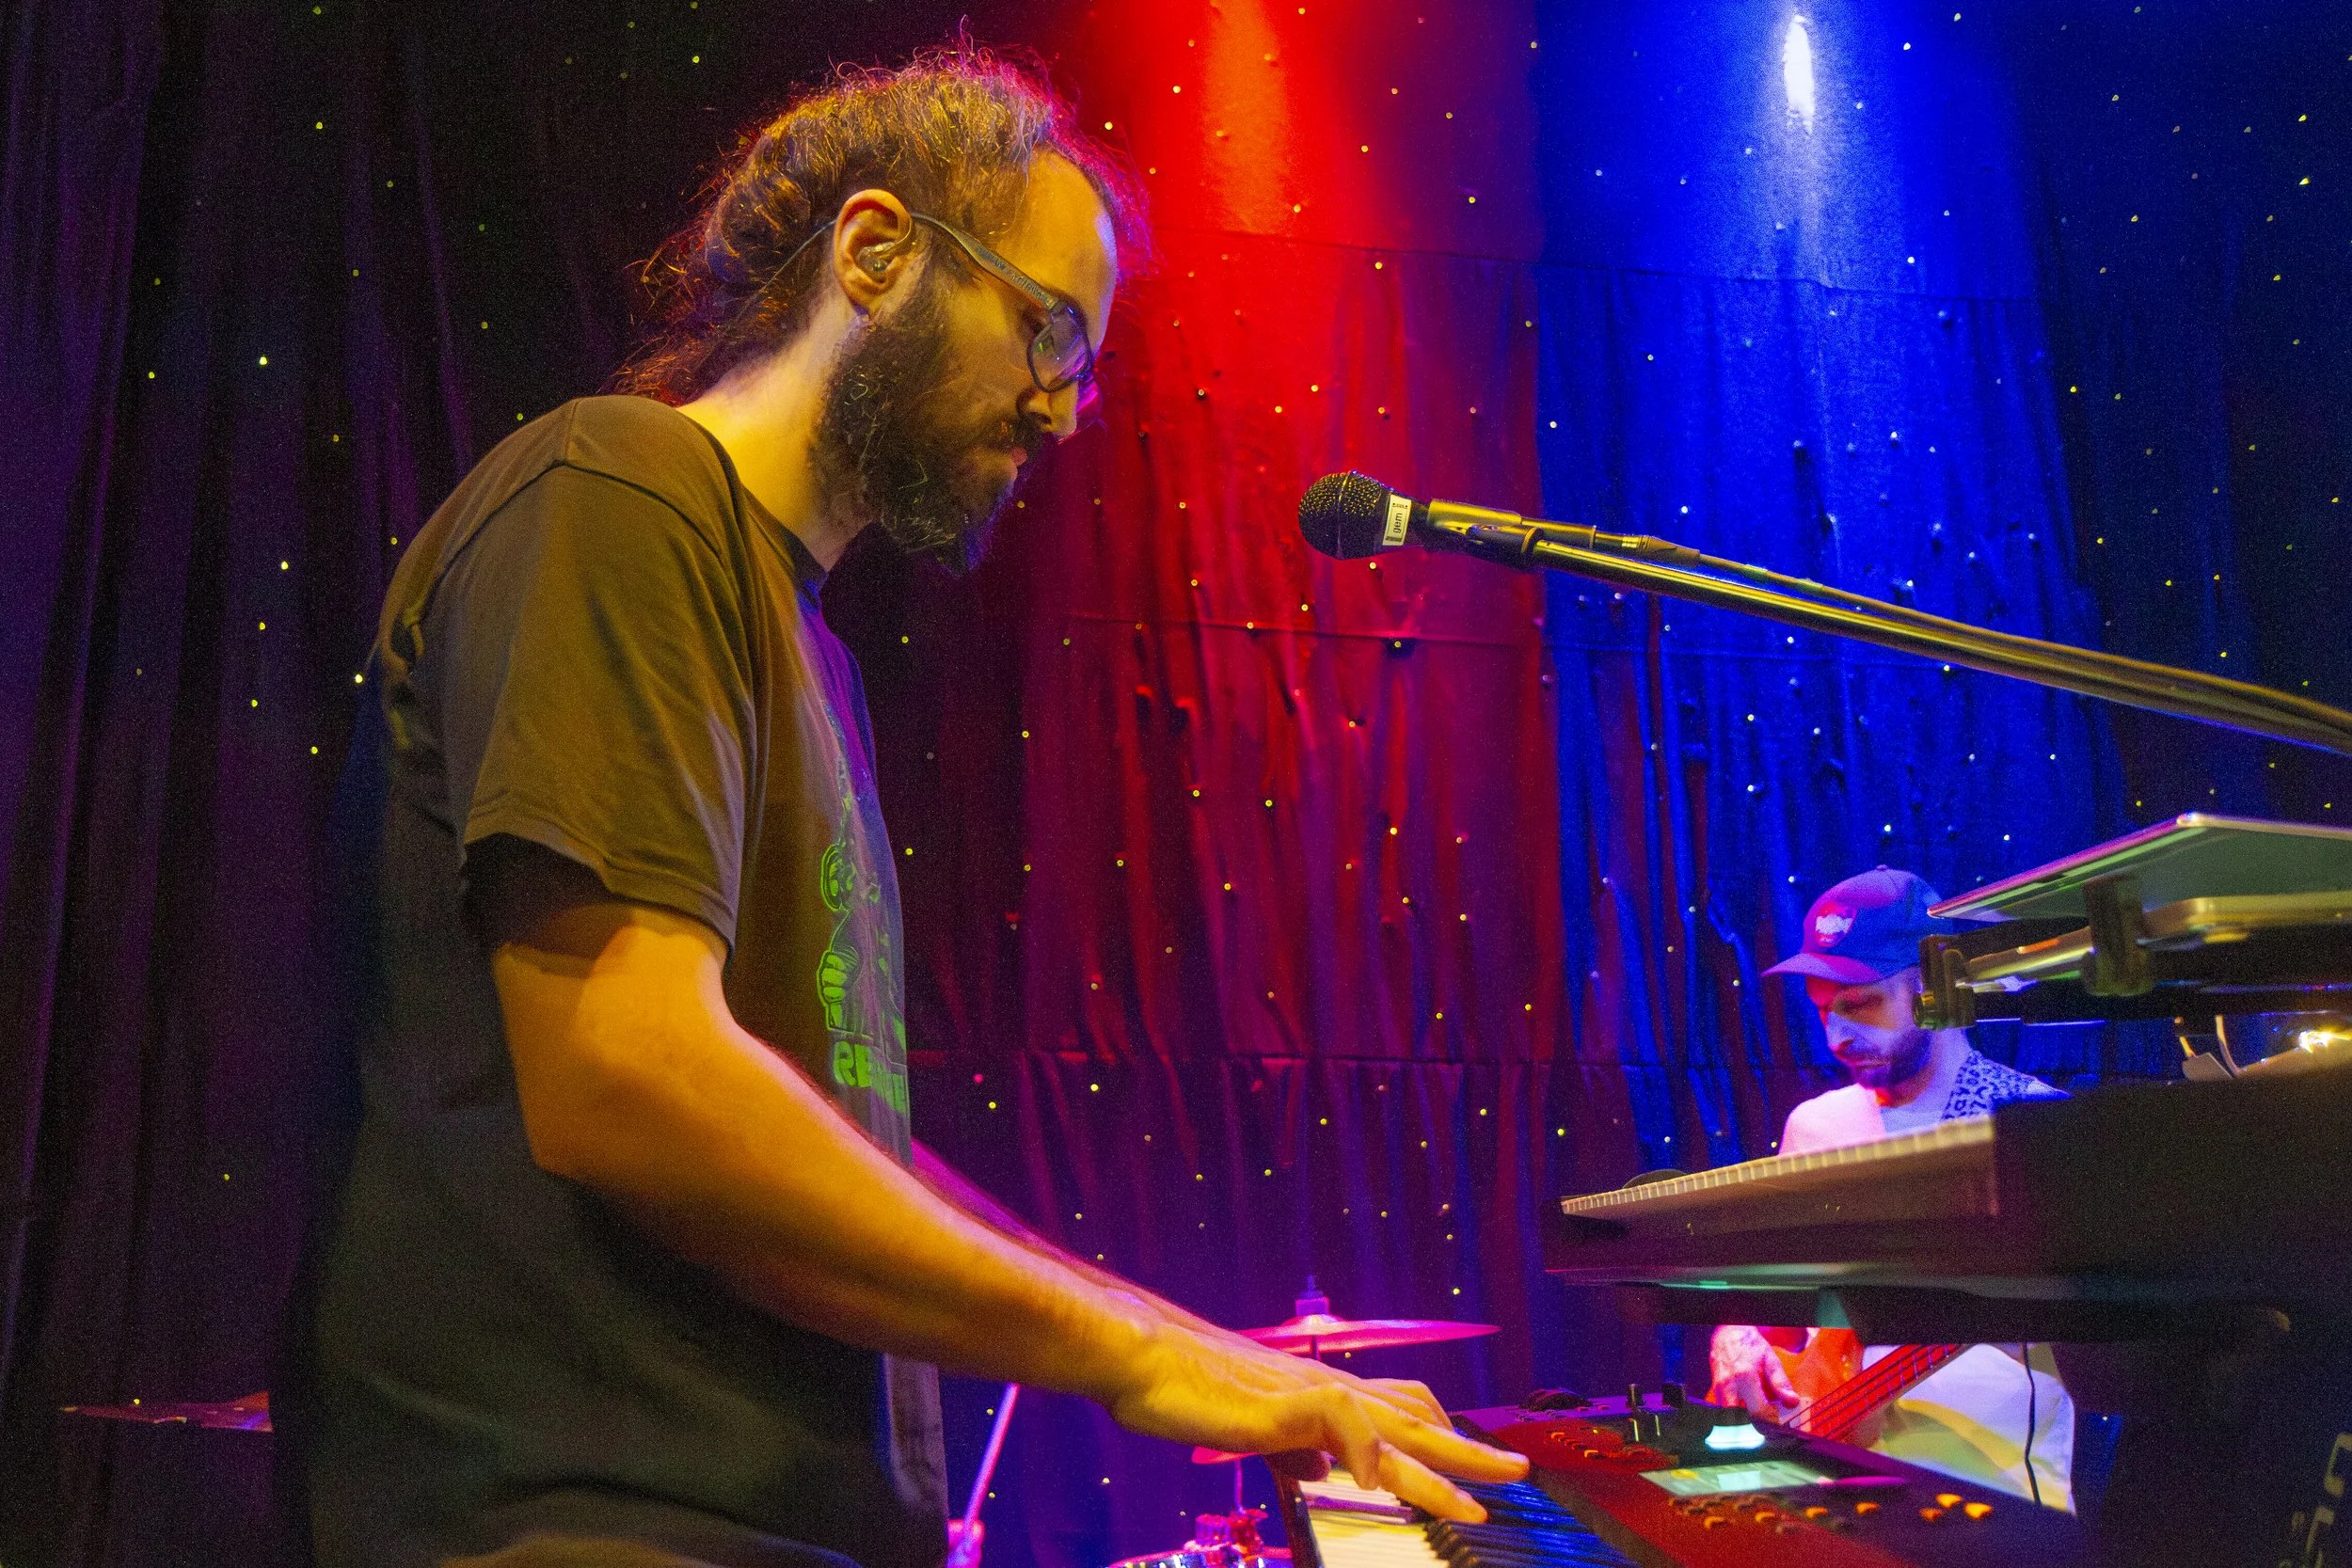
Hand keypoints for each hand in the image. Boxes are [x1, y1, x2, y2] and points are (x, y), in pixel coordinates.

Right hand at [1103, 1318, 1528, 1521]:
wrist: (1141, 1355)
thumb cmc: (1185, 1387)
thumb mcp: (1253, 1428)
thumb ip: (1292, 1449)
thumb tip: (1320, 1473)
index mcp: (1322, 1394)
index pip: (1399, 1411)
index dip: (1441, 1436)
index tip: (1476, 1460)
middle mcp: (1328, 1389)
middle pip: (1416, 1420)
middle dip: (1469, 1451)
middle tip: (1519, 1472)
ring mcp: (1310, 1394)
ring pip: (1396, 1426)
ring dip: (1443, 1461)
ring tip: (1483, 1495)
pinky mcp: (1285, 1404)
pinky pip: (1343, 1424)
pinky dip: (1370, 1453)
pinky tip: (1381, 1485)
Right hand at [1708, 1324, 1800, 1420]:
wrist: (1729, 1334)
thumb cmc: (1750, 1346)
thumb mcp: (1771, 1360)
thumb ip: (1781, 1382)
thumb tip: (1792, 1402)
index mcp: (1745, 1378)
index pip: (1758, 1412)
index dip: (1771, 1423)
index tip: (1779, 1424)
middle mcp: (1729, 1386)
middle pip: (1742, 1421)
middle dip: (1757, 1426)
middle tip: (1769, 1425)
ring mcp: (1719, 1389)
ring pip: (1732, 1417)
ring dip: (1747, 1419)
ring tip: (1759, 1414)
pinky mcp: (1715, 1390)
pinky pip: (1726, 1409)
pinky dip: (1738, 1412)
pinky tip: (1748, 1405)